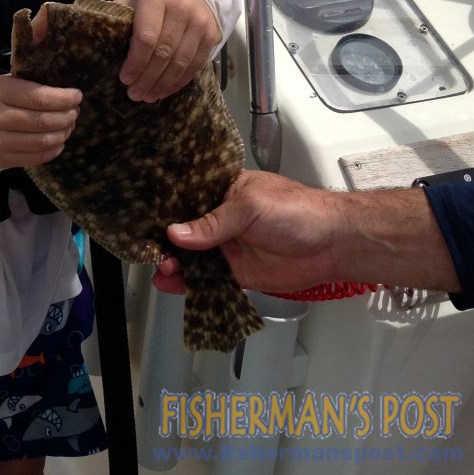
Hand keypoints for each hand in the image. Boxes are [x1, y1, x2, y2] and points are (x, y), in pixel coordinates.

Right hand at [0, 74, 81, 167]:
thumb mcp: (2, 82)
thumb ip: (29, 84)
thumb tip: (64, 90)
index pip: (38, 97)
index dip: (62, 98)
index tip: (76, 96)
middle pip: (42, 121)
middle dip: (66, 116)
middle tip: (74, 112)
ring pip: (42, 141)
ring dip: (62, 133)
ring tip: (68, 125)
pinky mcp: (1, 160)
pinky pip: (36, 158)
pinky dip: (53, 149)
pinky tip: (58, 141)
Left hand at [115, 0, 219, 101]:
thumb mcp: (131, 0)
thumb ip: (117, 19)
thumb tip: (94, 45)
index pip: (146, 37)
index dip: (135, 62)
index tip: (124, 78)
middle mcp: (181, 8)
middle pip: (164, 53)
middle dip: (147, 78)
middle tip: (134, 94)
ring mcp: (200, 22)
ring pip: (181, 62)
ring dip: (163, 84)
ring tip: (148, 96)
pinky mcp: (211, 34)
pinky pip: (196, 64)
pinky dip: (179, 81)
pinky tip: (165, 90)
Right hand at [151, 170, 340, 293]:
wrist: (332, 244)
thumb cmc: (297, 211)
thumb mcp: (250, 207)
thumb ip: (212, 223)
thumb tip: (176, 234)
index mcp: (222, 190)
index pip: (185, 197)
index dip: (163, 208)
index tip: (141, 219)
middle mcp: (221, 218)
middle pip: (183, 230)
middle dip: (164, 240)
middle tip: (150, 251)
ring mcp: (227, 246)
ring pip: (191, 256)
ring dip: (174, 263)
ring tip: (161, 269)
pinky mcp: (236, 272)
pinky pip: (206, 278)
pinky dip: (188, 283)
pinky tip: (172, 284)